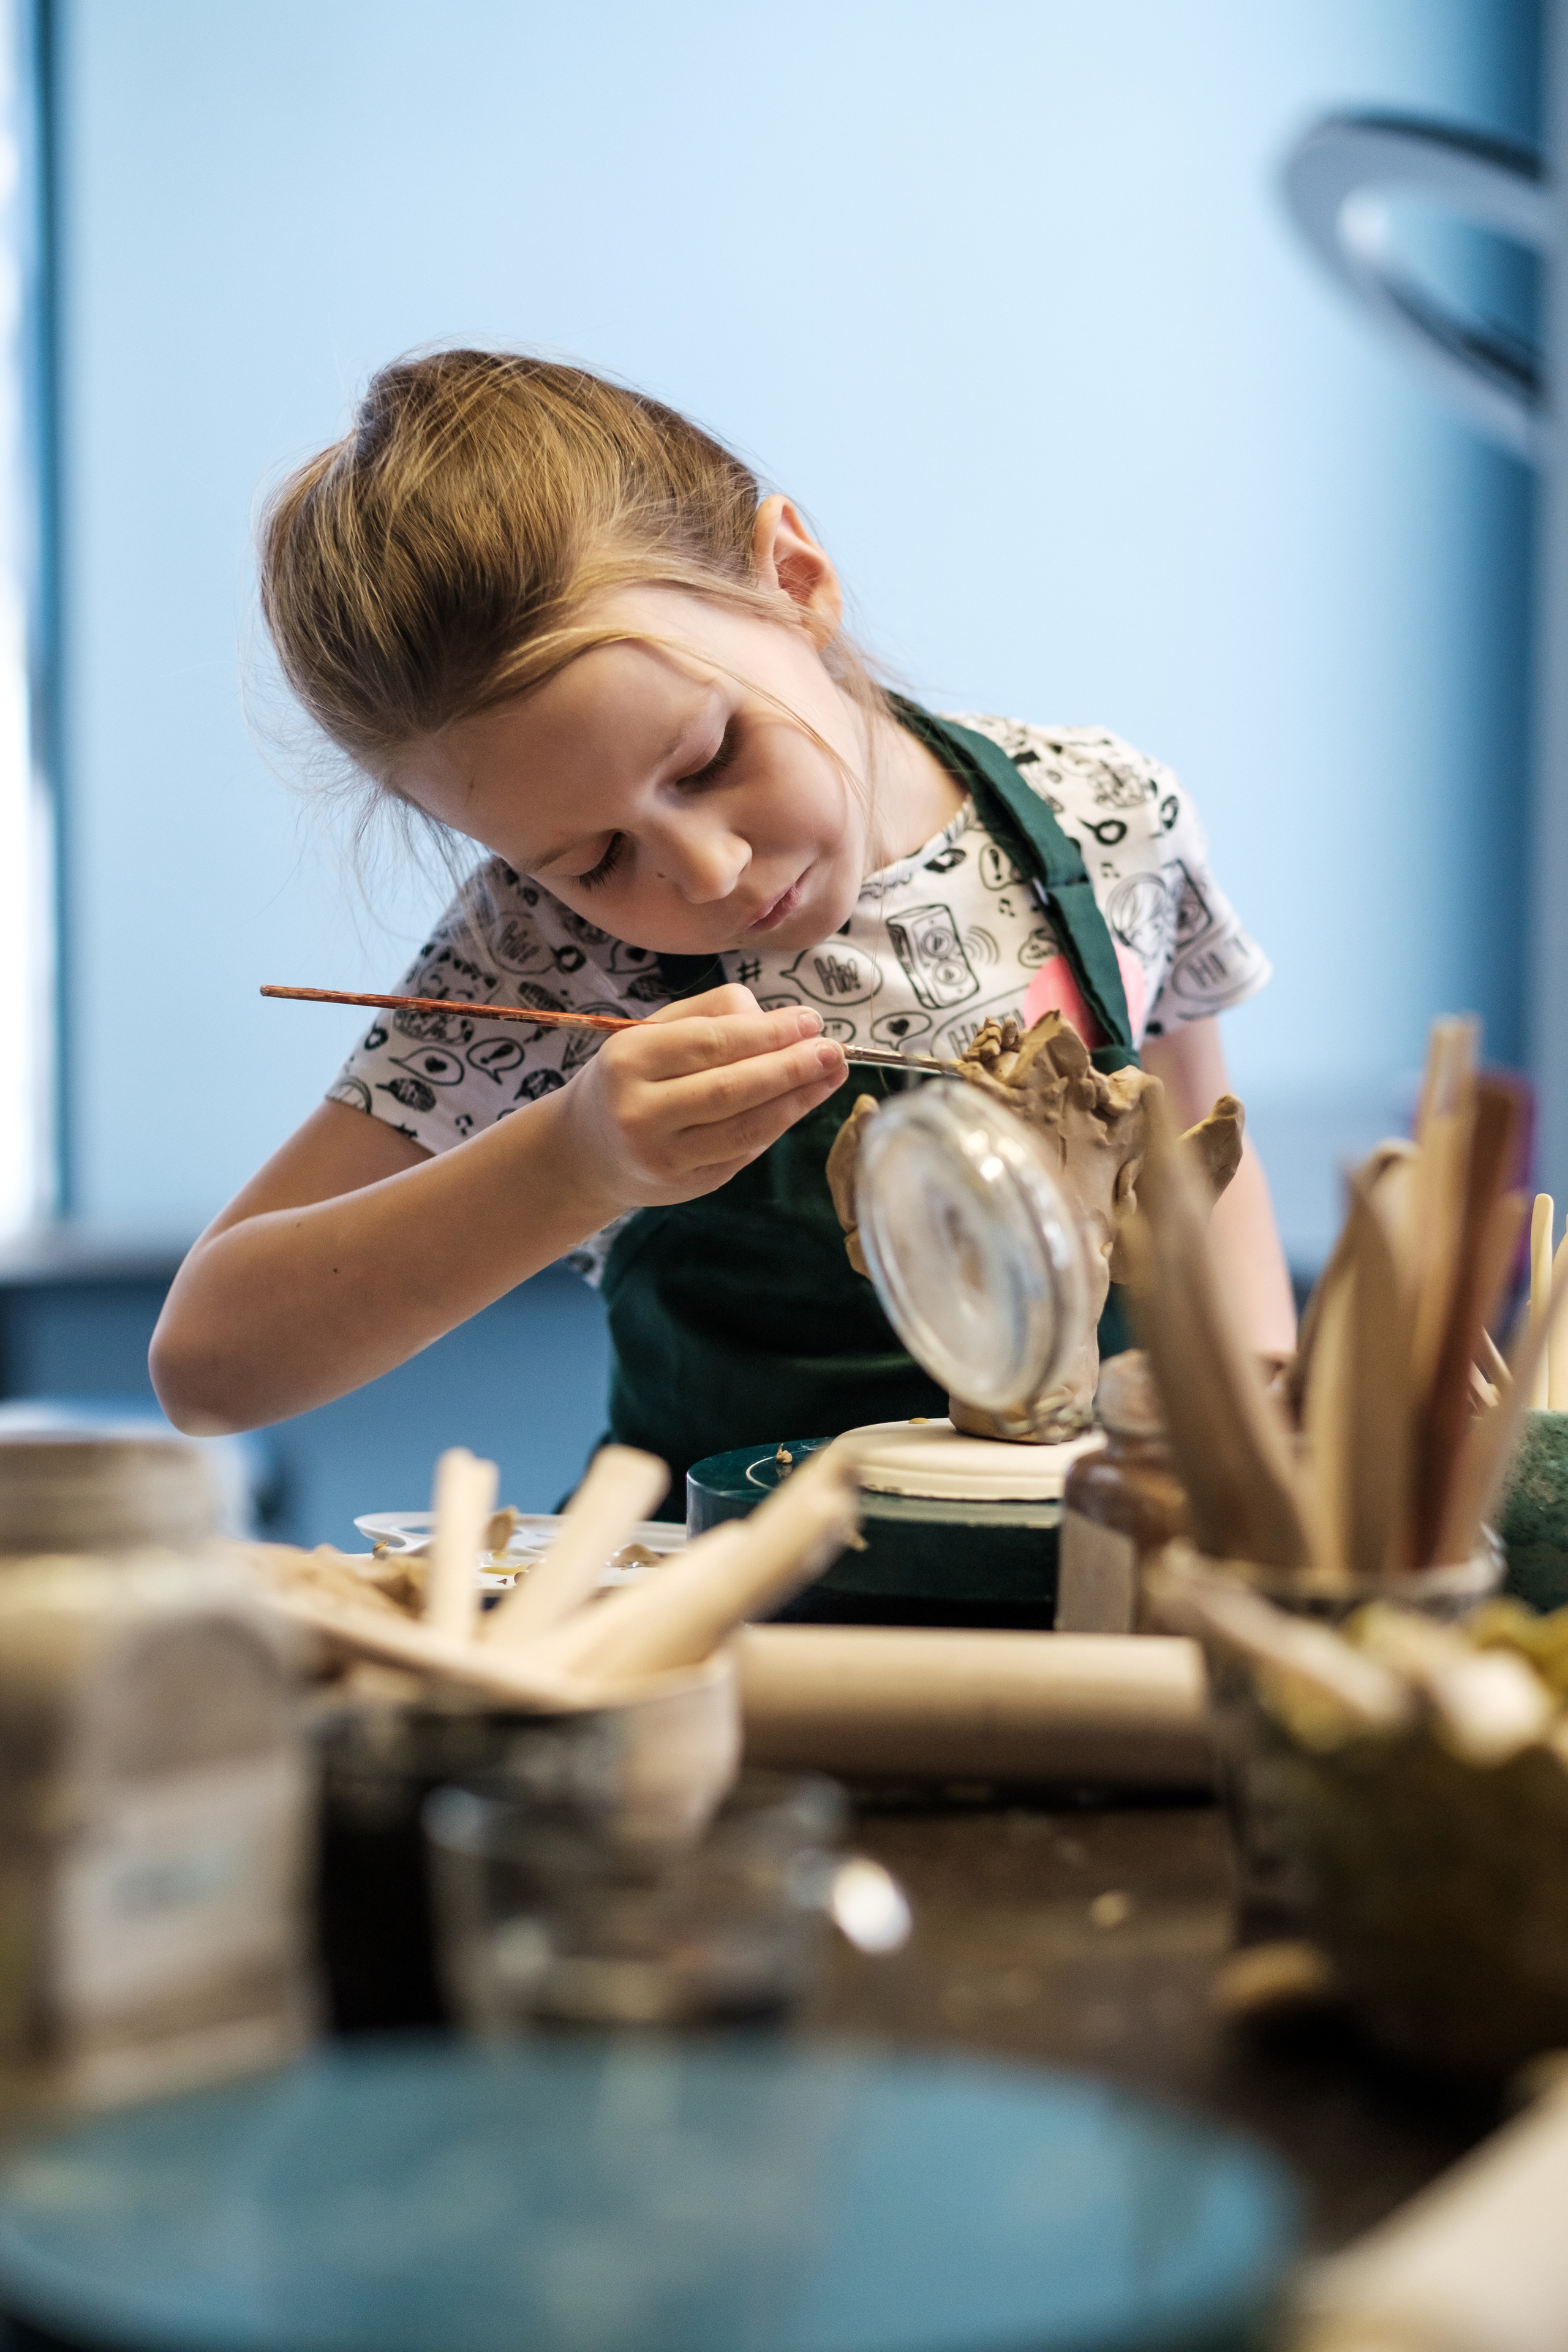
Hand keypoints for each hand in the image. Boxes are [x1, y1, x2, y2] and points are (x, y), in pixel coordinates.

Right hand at [551, 983, 847, 1217]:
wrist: (587, 1151)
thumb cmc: (632, 1078)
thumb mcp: (653, 1031)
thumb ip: (714, 1014)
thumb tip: (782, 1020)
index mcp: (628, 1059)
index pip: (711, 1044)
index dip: (768, 1033)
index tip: (811, 1020)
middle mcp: (639, 1112)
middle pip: (732, 1088)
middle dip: (791, 1067)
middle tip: (834, 1050)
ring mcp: (663, 1157)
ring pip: (745, 1128)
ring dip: (798, 1100)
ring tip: (832, 1075)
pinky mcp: (686, 1186)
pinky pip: (744, 1151)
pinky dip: (779, 1124)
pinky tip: (803, 1102)